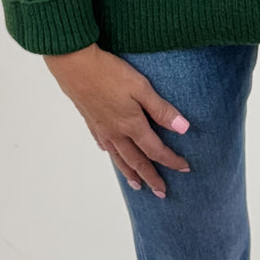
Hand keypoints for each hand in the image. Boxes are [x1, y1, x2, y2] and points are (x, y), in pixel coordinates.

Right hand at [42, 43, 191, 196]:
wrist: (75, 67)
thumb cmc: (110, 73)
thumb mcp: (141, 87)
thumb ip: (161, 109)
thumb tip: (184, 128)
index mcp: (131, 125)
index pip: (155, 150)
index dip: (171, 160)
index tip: (184, 168)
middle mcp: (116, 133)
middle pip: (136, 160)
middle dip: (151, 177)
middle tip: (161, 192)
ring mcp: (102, 129)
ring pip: (119, 158)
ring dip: (130, 173)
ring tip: (137, 185)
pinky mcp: (91, 121)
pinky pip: (104, 145)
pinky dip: (111, 154)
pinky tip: (111, 154)